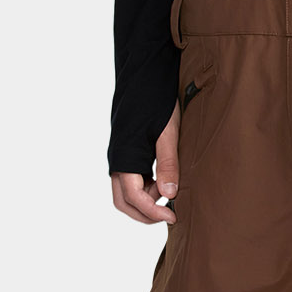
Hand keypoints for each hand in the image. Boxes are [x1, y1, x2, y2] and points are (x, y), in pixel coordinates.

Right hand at [111, 99, 180, 222]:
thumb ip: (168, 163)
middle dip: (144, 213)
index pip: (134, 198)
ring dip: (146, 199)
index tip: (173, 217)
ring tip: (171, 192)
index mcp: (124, 158)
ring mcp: (120, 156)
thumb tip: (169, 195)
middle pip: (123, 201)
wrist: (143, 75)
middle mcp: (118, 160)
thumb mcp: (168, 133)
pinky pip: (131, 178)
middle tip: (169, 215)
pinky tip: (165, 179)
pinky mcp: (127, 150)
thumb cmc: (156, 101)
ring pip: (126, 191)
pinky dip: (146, 186)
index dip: (153, 212)